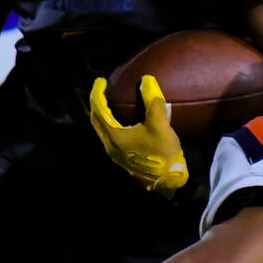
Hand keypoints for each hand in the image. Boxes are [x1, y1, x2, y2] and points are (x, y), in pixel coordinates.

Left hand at [87, 75, 187, 198]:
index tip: (101, 81)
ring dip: (102, 114)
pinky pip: (109, 135)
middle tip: (102, 89)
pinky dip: (110, 123)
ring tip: (110, 101)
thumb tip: (147, 80)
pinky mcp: (122, 157)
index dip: (97, 93)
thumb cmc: (162, 154)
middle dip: (96, 103)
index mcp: (114, 136)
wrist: (167, 182)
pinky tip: (122, 120)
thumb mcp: (160, 126)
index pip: (98, 110)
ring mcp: (115, 153)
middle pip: (95, 120)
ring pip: (101, 129)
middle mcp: (110, 146)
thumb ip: (153, 102)